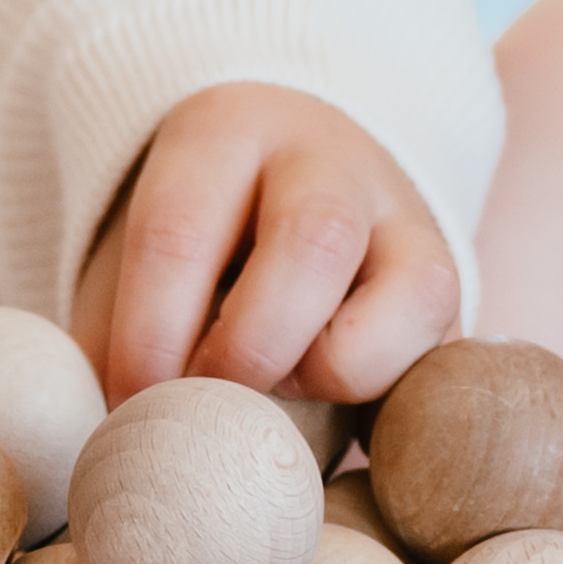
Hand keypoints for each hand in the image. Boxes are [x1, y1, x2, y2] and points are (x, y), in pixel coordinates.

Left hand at [75, 84, 459, 403]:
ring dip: (336, 370)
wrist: (285, 189)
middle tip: (207, 407)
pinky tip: (334, 414)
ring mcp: (409, 220)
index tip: (128, 401)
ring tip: (281, 392)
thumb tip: (110, 433)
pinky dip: (391, 401)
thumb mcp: (133, 260)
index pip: (181, 226)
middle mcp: (330, 161)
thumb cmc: (191, 249)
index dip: (149, 333)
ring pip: (415, 290)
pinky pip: (448, 355)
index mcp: (226, 131)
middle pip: (313, 240)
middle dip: (250, 349)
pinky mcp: (452, 292)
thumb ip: (113, 337)